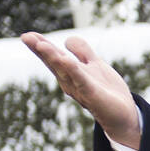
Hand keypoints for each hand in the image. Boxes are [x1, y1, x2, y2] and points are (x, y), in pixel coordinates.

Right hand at [20, 32, 141, 148]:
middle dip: (40, 50)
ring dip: (52, 57)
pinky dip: (73, 70)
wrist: (124, 115)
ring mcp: (80, 88)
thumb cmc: (106, 91)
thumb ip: (83, 51)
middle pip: (53, 62)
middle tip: (25, 37)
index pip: (53, 57)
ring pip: (64, 70)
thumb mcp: (94, 65)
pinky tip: (65, 60)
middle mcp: (70, 81)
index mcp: (69, 73)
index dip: (40, 45)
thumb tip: (67, 40)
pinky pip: (81, 81)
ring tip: (40, 45)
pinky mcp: (93, 95)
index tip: (26, 35)